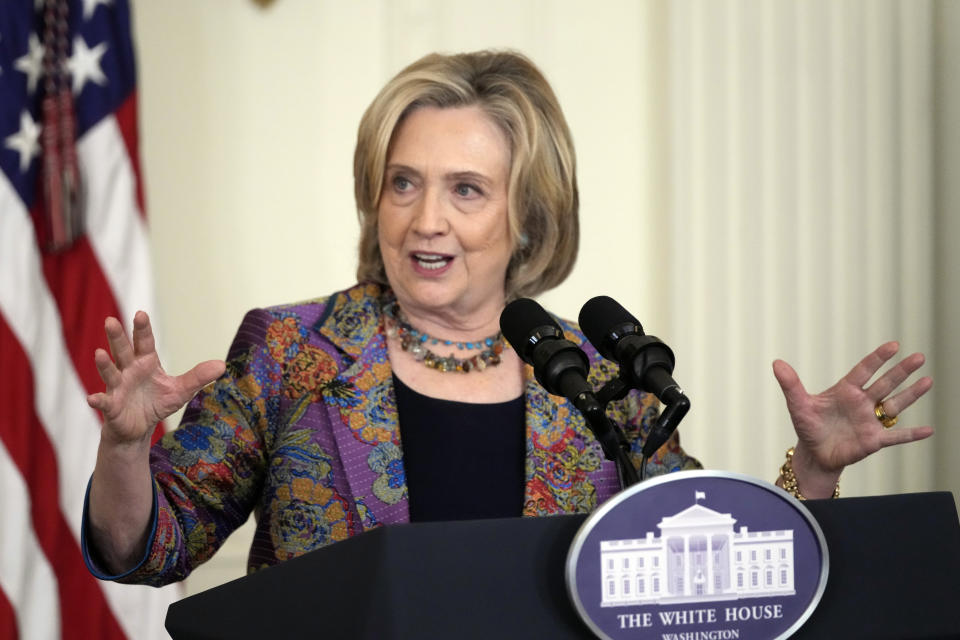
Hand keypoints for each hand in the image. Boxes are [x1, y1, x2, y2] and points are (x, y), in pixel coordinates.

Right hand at [86, 311, 225, 449]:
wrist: (139, 428)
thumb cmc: (157, 403)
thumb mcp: (180, 391)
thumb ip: (198, 377)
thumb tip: (222, 365)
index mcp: (145, 362)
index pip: (144, 342)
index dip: (142, 329)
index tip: (140, 314)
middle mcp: (128, 371)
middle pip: (122, 351)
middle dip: (117, 337)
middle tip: (110, 320)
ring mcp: (117, 388)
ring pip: (110, 373)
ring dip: (104, 364)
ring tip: (100, 353)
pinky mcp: (111, 407)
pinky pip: (103, 402)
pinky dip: (98, 400)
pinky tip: (92, 398)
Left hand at [772, 342, 932, 497]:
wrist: (814, 454)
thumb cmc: (807, 426)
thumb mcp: (797, 405)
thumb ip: (790, 384)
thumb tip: (776, 363)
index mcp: (845, 390)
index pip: (864, 370)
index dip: (878, 358)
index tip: (894, 345)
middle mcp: (862, 402)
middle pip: (885, 383)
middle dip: (901, 371)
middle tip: (919, 357)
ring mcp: (870, 421)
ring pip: (895, 405)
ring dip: (911, 395)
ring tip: (928, 381)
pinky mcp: (873, 441)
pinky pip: (896, 437)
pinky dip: (911, 434)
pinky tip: (929, 430)